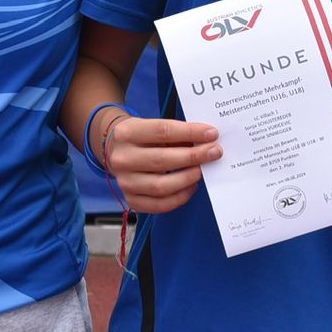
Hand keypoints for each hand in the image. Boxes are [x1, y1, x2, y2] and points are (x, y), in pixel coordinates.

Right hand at [101, 113, 221, 213]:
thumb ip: (177, 133)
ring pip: (161, 186)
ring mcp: (125, 182)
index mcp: (127, 133)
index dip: (190, 132)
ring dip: (188, 178)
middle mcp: (122, 158)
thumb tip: (207, 142)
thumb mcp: (153, 126)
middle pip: (162, 160)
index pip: (162, 131)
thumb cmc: (143, 137)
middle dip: (193, 157)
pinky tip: (191, 187)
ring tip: (202, 171)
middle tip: (214, 153)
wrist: (117, 151)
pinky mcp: (131, 199)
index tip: (212, 134)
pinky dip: (180, 197)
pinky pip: (159, 205)